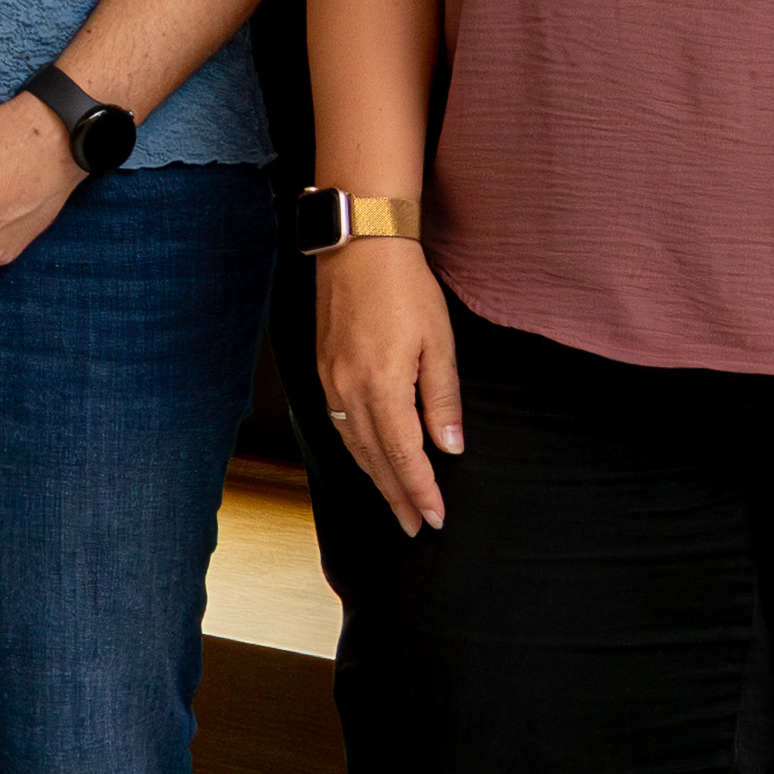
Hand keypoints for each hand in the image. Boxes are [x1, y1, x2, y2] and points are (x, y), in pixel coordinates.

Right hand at [314, 236, 461, 529]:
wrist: (358, 247)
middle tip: (414, 527)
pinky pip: (338, 425)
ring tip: (394, 502)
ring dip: (375, 479)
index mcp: (382, 388)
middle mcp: (349, 392)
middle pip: (375, 461)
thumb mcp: (440, 344)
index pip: (405, 457)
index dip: (421, 492)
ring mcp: (331, 382)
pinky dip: (356, 450)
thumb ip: (442, 400)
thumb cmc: (405, 289)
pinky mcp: (323, 370)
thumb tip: (449, 447)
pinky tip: (368, 458)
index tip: (434, 518)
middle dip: (396, 497)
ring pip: (353, 446)